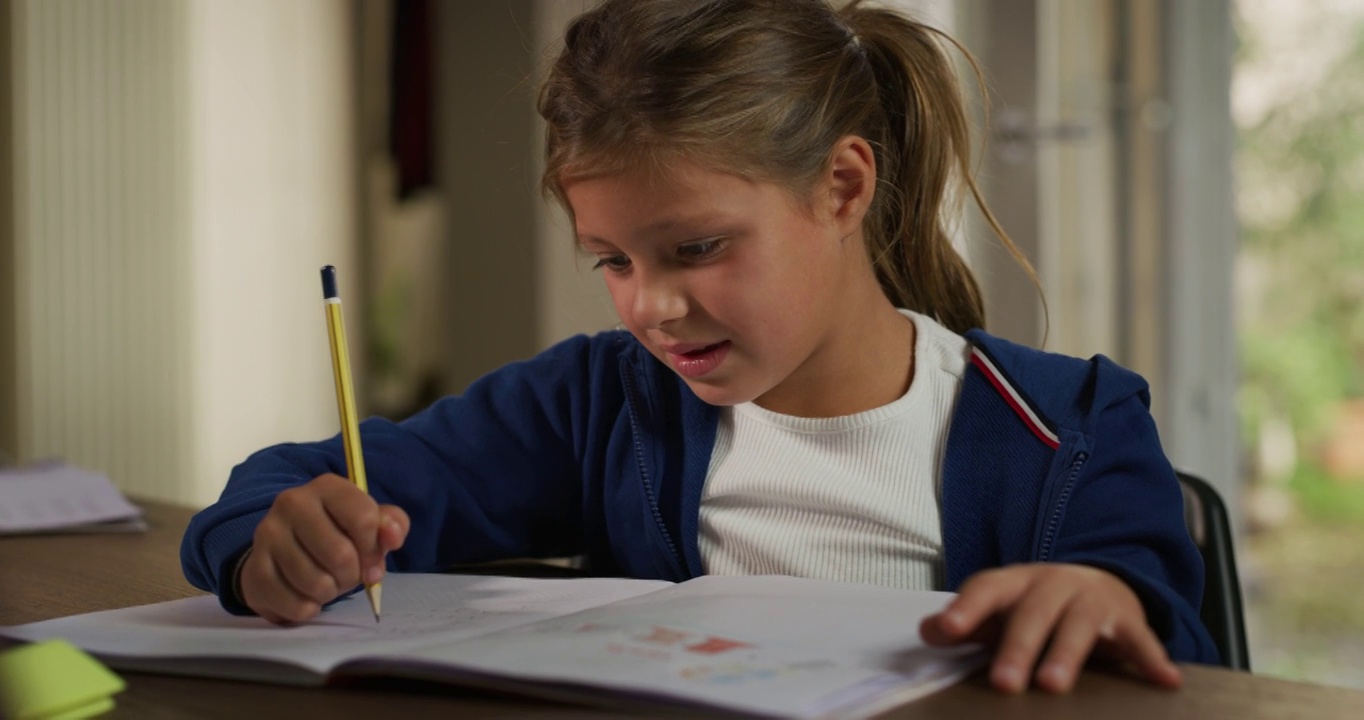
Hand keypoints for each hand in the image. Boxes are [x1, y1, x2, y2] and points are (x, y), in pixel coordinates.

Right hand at [240, 473, 408, 623]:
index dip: (375, 550)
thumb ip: (391, 525)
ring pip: (317, 583)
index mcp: (327, 487)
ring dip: (330, 592)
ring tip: (327, 583)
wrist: (283, 554)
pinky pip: (295, 604)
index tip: (373, 562)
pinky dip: (309, 609)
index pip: (365, 519)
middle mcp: (292, 503)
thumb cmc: (337, 535)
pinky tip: (307, 596)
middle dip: (352, 575)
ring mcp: (268, 534)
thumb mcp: (370, 524)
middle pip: (341, 555)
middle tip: (347, 575)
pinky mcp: (254, 568)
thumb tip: (392, 536)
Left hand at [920, 563, 1181, 692]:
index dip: (966, 609)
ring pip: (1077, 626)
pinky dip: (1152, 659)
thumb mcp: (999, 609)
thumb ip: (964, 623)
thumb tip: (927, 632)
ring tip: (1054, 685)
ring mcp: (1091, 600)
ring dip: (1066, 655)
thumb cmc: (1034, 605)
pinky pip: (1140, 639)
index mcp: (1015, 582)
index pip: (986, 589)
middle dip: (1017, 648)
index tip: (948, 629)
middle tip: (1003, 683)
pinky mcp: (1126, 619)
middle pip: (1031, 614)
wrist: (1096, 582)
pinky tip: (1165, 680)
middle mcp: (1052, 585)